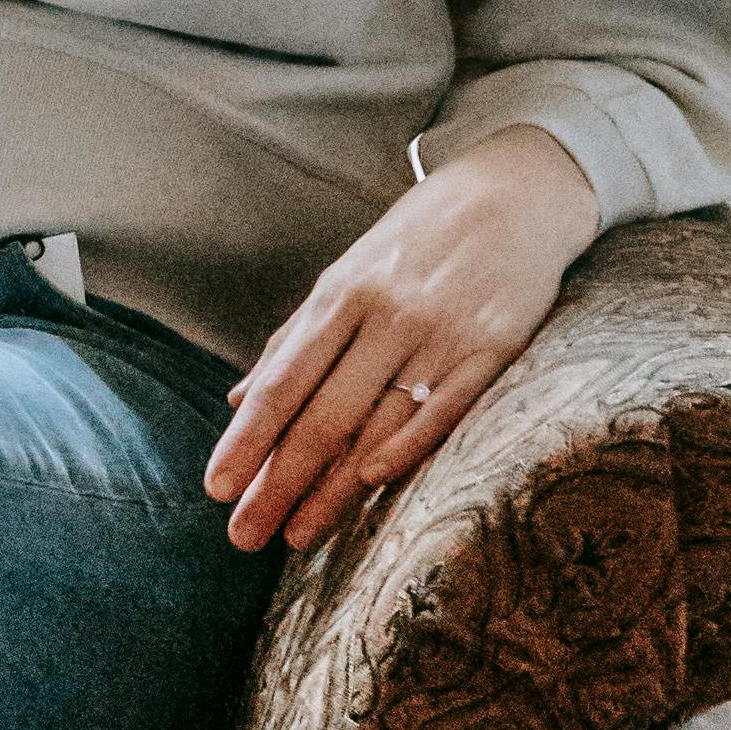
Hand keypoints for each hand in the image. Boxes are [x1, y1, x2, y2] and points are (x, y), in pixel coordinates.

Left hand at [202, 126, 602, 554]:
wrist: (514, 192)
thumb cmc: (419, 241)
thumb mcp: (349, 275)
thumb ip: (296, 340)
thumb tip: (238, 400)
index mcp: (341, 296)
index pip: (283, 382)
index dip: (248, 438)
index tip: (216, 489)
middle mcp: (385, 316)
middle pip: (322, 414)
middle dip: (278, 482)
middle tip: (244, 537)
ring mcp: (440, 333)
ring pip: (376, 423)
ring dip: (333, 488)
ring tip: (298, 536)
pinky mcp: (494, 347)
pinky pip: (446, 407)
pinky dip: (408, 445)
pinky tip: (374, 485)